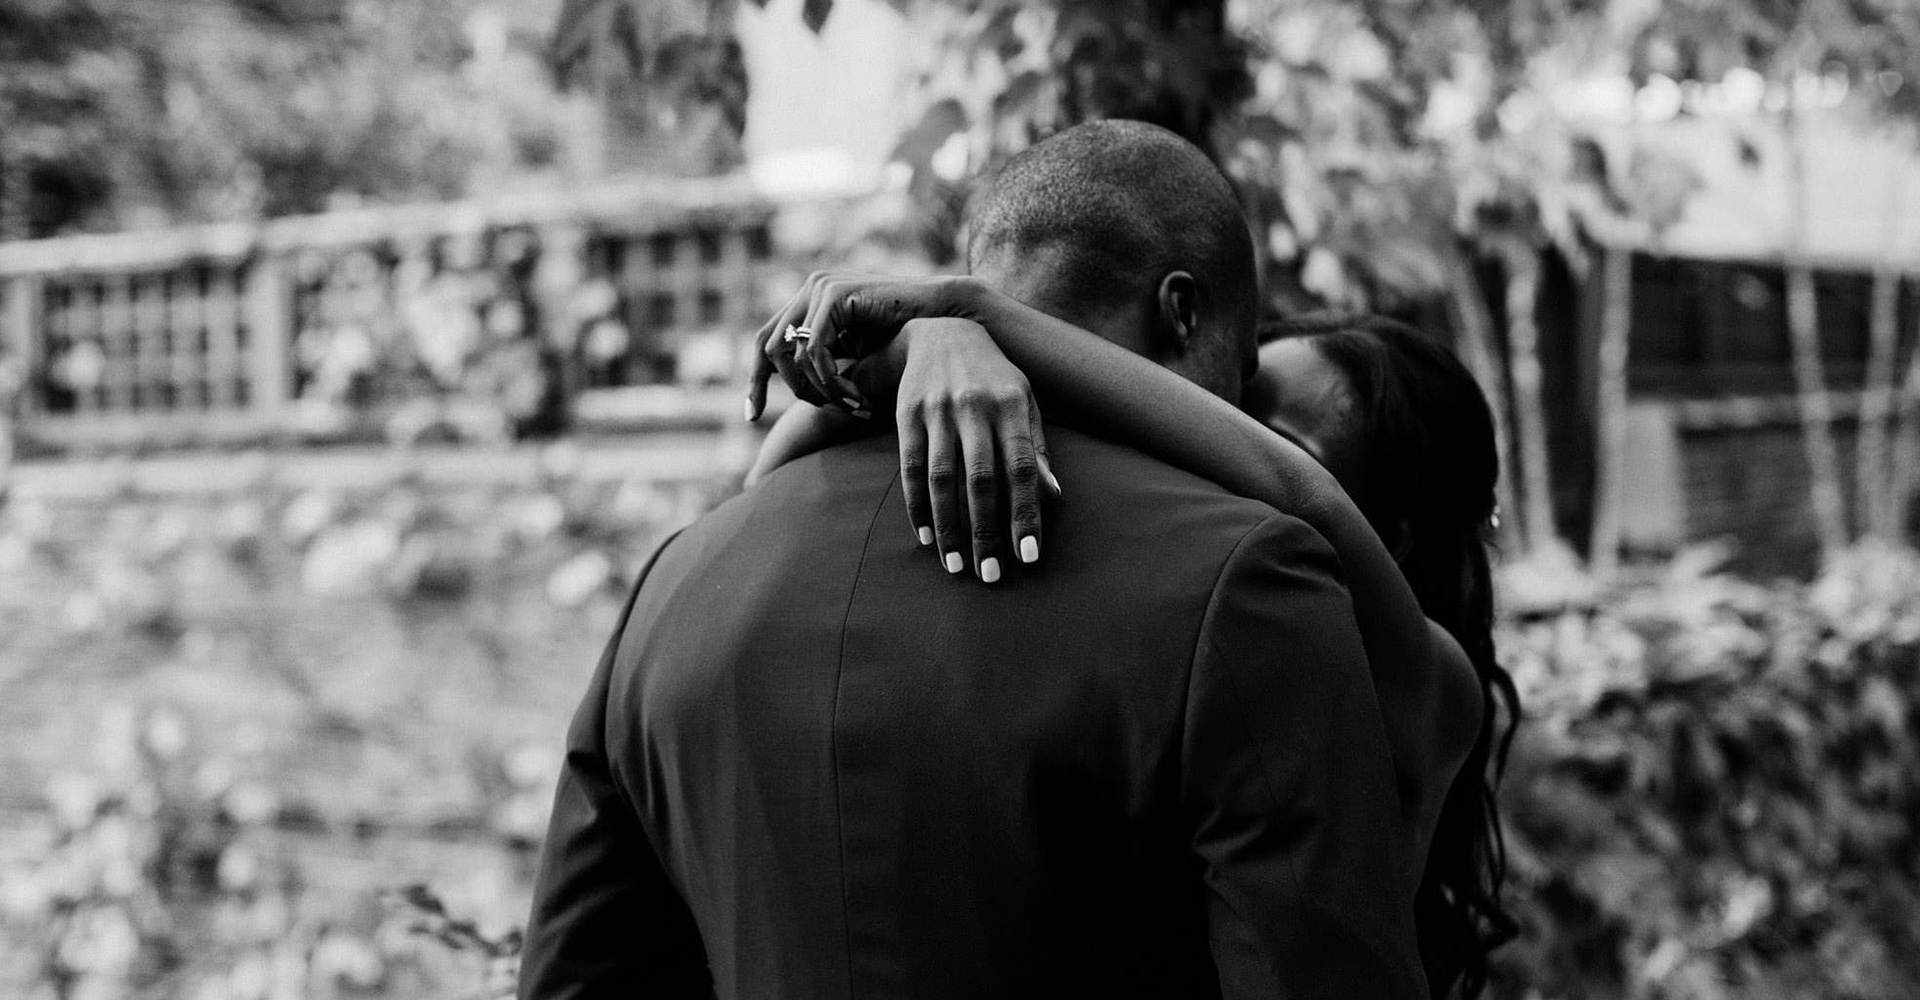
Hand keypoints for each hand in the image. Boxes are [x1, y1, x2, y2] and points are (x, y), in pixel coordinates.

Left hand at [744, 272, 981, 421]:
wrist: (948, 318)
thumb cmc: (908, 342)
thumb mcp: (856, 358)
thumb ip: (826, 366)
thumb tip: (797, 392)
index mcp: (810, 301)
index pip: (766, 342)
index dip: (755, 381)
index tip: (751, 416)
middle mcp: (811, 289)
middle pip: (769, 349)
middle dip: (793, 390)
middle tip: (831, 411)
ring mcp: (821, 286)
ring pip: (791, 354)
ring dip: (820, 391)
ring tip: (852, 406)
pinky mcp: (836, 293)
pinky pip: (813, 348)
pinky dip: (830, 380)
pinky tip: (855, 396)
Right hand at [895, 318, 1060, 583]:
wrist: (940, 330)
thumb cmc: (993, 377)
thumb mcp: (1025, 401)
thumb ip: (1036, 448)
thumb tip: (1054, 496)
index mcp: (1012, 404)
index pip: (1021, 467)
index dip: (1026, 513)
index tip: (1029, 556)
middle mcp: (975, 406)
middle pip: (981, 480)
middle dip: (986, 531)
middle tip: (990, 575)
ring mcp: (938, 409)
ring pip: (943, 478)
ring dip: (949, 527)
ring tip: (956, 565)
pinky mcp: (907, 414)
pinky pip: (910, 467)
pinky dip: (917, 505)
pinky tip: (925, 536)